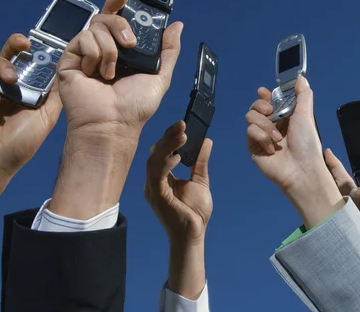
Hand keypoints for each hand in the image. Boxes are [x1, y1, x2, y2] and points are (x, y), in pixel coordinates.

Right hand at [0, 33, 61, 177]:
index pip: (33, 64)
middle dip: (17, 44)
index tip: (44, 45)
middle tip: (24, 42)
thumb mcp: (46, 118)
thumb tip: (66, 73)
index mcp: (28, 91)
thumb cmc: (20, 145)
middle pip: (12, 55)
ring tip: (12, 80)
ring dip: (4, 65)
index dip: (38, 53)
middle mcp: (10, 87)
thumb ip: (54, 96)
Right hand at [57, 0, 182, 135]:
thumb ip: (168, 50)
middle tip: (130, 45)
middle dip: (121, 25)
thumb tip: (177, 25)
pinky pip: (83, 39)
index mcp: (121, 51)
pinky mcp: (70, 60)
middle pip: (106, 17)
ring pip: (95, 27)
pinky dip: (95, 54)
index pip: (117, 19)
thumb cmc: (135, 107)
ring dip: (110, 49)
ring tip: (112, 73)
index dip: (119, 3)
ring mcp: (85, 54)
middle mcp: (102, 50)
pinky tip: (97, 74)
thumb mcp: (160, 76)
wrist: (113, 124)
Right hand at [145, 121, 212, 243]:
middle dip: (168, 137)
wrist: (194, 234)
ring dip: (167, 146)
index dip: (171, 137)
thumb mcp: (200, 180)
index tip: (183, 124)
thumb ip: (200, 161)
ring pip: (154, 160)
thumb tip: (206, 141)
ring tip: (182, 135)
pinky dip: (165, 164)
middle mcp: (154, 181)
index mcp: (162, 177)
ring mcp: (153, 188)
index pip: (162, 151)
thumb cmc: (194, 212)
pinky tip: (177, 157)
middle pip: (156, 152)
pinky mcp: (156, 196)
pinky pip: (156, 176)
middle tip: (182, 124)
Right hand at [245, 77, 343, 227]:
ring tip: (277, 138)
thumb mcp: (306, 115)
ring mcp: (261, 136)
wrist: (301, 169)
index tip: (264, 92)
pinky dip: (262, 137)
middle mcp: (271, 126)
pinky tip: (272, 148)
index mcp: (283, 117)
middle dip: (261, 106)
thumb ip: (302, 95)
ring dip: (265, 125)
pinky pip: (250, 132)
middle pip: (255, 106)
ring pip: (250, 117)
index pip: (268, 101)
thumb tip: (301, 78)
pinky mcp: (254, 147)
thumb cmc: (307, 144)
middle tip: (270, 111)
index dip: (265, 95)